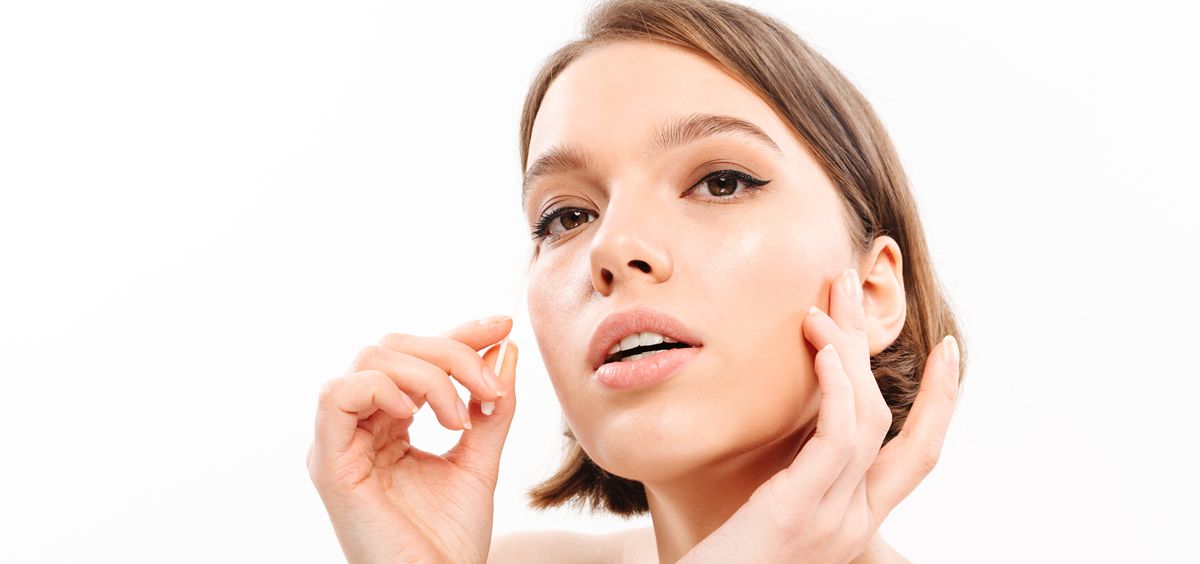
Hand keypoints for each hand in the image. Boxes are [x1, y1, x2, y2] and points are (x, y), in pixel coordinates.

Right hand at [307, 316, 519, 563]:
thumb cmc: (448, 542)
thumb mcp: (480, 460)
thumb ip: (491, 409)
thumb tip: (505, 349)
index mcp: (385, 427)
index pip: (415, 358)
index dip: (458, 334)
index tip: (503, 326)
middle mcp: (356, 429)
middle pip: (391, 348)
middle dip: (451, 354)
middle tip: (491, 390)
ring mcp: (338, 444)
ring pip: (369, 361)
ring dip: (427, 375)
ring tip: (460, 418)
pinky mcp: (328, 464)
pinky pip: (337, 396)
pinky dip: (383, 389)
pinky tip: (417, 415)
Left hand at [680, 268, 960, 562]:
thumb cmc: (722, 563)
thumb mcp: (769, 517)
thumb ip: (792, 480)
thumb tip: (791, 430)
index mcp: (854, 523)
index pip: (916, 456)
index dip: (940, 403)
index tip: (948, 353)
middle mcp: (855, 523)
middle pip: (896, 423)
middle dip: (878, 348)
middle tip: (854, 285)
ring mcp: (834, 522)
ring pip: (870, 419)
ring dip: (851, 350)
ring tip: (826, 298)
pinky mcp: (801, 515)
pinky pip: (839, 438)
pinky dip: (838, 385)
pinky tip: (821, 346)